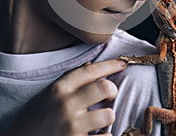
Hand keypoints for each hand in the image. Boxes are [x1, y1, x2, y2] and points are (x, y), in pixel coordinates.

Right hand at [3, 59, 126, 135]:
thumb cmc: (35, 117)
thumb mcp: (48, 93)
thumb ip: (69, 80)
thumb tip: (91, 65)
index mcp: (59, 88)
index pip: (91, 70)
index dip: (111, 65)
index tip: (123, 63)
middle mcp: (66, 105)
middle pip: (104, 88)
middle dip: (113, 90)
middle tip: (111, 94)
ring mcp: (72, 127)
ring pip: (108, 115)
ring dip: (108, 117)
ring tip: (101, 119)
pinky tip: (96, 135)